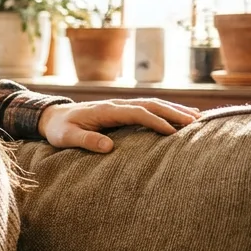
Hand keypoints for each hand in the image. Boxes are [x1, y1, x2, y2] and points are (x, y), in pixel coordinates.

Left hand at [39, 99, 200, 152]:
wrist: (52, 116)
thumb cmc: (59, 129)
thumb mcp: (67, 137)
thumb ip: (86, 140)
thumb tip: (108, 147)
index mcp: (105, 110)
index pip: (136, 113)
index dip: (154, 121)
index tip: (171, 131)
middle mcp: (116, 104)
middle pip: (150, 104)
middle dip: (173, 112)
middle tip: (195, 122)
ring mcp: (121, 105)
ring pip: (152, 103)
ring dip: (174, 109)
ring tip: (197, 118)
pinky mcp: (123, 110)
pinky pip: (148, 108)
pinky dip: (166, 110)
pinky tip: (181, 116)